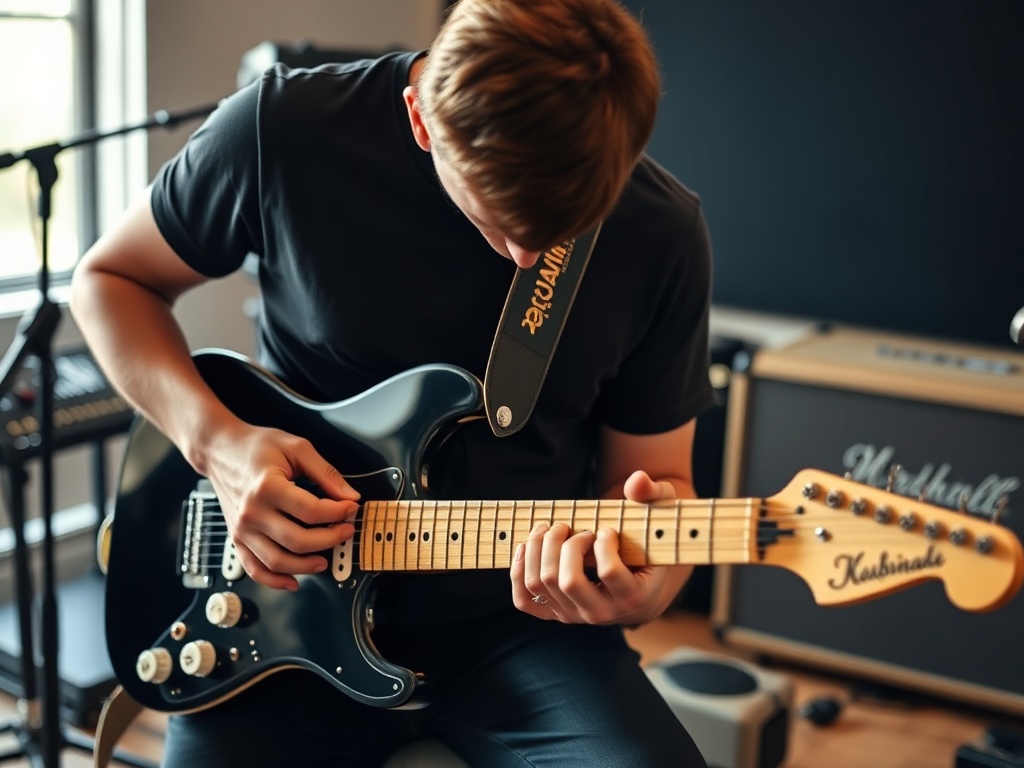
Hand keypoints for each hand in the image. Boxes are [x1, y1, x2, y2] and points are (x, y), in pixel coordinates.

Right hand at [202, 422, 360, 590]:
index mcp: (267, 487)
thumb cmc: (257, 446)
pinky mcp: (236, 538)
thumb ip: (326, 473)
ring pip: (278, 561)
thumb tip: (349, 496)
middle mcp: (252, 512)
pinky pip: (255, 569)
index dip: (338, 512)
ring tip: (326, 559)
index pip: (311, 511)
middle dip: (330, 540)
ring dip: (307, 566)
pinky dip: (275, 581)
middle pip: (298, 540)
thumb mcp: (297, 448)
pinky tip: (294, 581)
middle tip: (345, 531)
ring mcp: (242, 529)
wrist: (219, 450)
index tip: (351, 508)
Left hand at [510, 470, 689, 624]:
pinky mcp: (555, 613)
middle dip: (564, 544)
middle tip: (570, 526)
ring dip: (539, 547)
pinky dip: (519, 570)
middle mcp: (602, 613)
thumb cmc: (649, 546)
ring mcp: (575, 615)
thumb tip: (636, 481)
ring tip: (552, 528)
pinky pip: (524, 599)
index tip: (606, 530)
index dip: (603, 543)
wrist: (639, 584)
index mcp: (634, 597)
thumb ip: (653, 495)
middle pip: (568, 581)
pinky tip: (527, 546)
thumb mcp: (658, 518)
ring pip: (541, 583)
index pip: (610, 572)